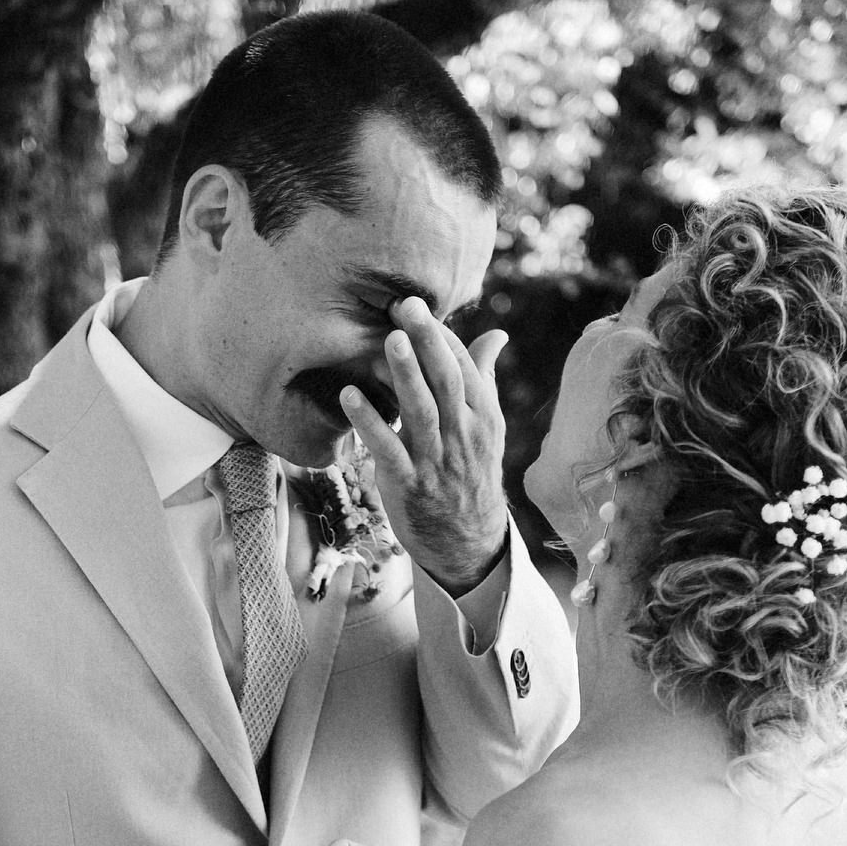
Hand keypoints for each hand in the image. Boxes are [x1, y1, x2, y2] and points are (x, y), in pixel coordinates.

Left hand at [340, 299, 510, 593]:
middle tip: (405, 306)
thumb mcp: (486, 427)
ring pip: (422, 411)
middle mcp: (463, 434)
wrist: (469, 542)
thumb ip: (484, 377)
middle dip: (427, 341)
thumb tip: (497, 334)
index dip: (439, 334)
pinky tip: (349, 395)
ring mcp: (437, 460)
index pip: (463, 366)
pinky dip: (369, 422)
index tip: (413, 303)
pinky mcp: (409, 484)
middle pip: (446, 381)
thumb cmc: (471, 474)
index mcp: (483, 415)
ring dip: (405, 375)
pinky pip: (388, 450)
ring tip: (388, 340)